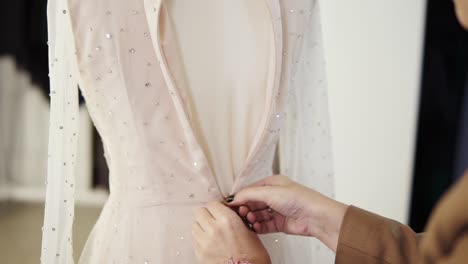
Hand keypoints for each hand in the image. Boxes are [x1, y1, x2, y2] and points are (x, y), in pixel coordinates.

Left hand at [192, 201, 270, 263]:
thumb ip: (234, 219)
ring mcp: (204, 242)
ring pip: (195, 225)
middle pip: (200, 212)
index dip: (217, 207)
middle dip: (207, 215)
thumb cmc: (254, 256)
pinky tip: (210, 242)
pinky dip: (200, 238)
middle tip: (214, 220)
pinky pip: (194, 239)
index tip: (220, 211)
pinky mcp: (199, 254)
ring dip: (202, 226)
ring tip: (211, 232)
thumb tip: (226, 213)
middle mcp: (213, 229)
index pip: (212, 204)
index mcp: (228, 220)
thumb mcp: (250, 231)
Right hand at [227, 175, 347, 251]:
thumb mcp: (270, 192)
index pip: (251, 189)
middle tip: (241, 213)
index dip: (240, 197)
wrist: (315, 216)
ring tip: (250, 220)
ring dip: (252, 218)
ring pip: (257, 214)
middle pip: (253, 202)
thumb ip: (249, 194)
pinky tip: (255, 227)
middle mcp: (274, 195)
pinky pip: (264, 225)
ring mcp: (277, 210)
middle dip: (245, 208)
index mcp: (272, 183)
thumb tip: (234, 198)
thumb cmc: (299, 199)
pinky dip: (258, 227)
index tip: (230, 204)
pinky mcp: (280, 223)